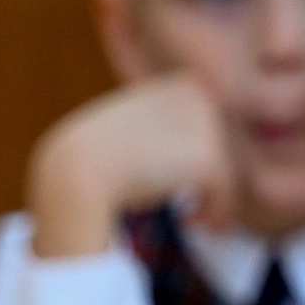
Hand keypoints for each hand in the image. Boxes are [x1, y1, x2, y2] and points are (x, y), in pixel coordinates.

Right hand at [27, 73, 233, 256]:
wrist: (76, 169)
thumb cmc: (96, 158)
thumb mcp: (134, 130)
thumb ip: (165, 137)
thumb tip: (192, 160)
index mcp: (181, 83)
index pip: (209, 126)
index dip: (198, 160)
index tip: (184, 186)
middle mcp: (199, 95)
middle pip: (225, 145)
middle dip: (211, 180)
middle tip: (194, 208)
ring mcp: (205, 124)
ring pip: (228, 170)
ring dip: (213, 198)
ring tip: (192, 216)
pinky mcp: (208, 156)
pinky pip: (226, 193)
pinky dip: (215, 213)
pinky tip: (190, 221)